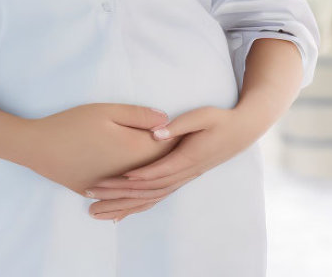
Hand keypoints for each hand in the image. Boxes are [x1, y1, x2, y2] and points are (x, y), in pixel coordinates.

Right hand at [19, 103, 176, 195]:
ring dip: (155, 173)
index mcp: (134, 150)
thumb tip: (166, 120)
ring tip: (166, 163)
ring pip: (142, 183)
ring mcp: (111, 186)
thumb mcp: (107, 111)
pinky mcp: (95, 191)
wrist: (36, 146)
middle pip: (158, 166)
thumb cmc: (72, 124)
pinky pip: (122, 194)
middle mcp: (127, 173)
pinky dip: (134, 188)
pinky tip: (139, 183)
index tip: (190, 128)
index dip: (180, 136)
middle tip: (184, 143)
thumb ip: (139, 116)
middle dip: (172, 156)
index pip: (168, 145)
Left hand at [84, 105, 256, 221]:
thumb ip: (180, 125)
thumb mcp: (204, 116)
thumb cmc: (221, 121)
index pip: (159, 171)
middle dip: (118, 193)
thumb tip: (156, 132)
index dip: (137, 175)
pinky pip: (156, 198)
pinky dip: (136, 207)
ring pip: (149, 198)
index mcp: (189, 158)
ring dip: (122, 205)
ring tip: (94, 209)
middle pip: (148, 189)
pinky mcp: (180, 179)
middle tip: (91, 191)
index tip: (115, 177)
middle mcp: (184, 173)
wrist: (240, 133)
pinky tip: (117, 214)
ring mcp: (183, 178)